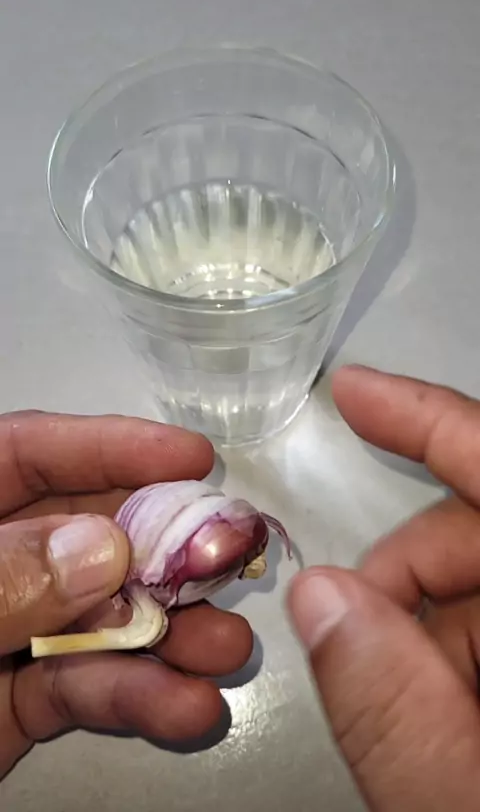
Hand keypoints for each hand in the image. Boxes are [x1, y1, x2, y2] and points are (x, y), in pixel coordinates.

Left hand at [0, 412, 251, 778]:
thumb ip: (5, 579)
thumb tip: (101, 549)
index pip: (30, 452)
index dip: (112, 446)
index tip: (190, 457)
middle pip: (89, 533)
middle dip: (164, 548)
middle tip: (231, 558)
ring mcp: (11, 628)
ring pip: (102, 615)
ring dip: (169, 633)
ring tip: (227, 650)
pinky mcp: (20, 697)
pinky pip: (86, 686)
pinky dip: (137, 698)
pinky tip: (185, 708)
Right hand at [289, 366, 479, 811]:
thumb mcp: (467, 806)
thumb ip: (395, 716)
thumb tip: (320, 599)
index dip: (432, 422)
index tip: (354, 394)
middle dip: (406, 573)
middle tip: (347, 636)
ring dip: (432, 630)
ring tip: (410, 712)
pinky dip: (463, 653)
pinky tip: (449, 716)